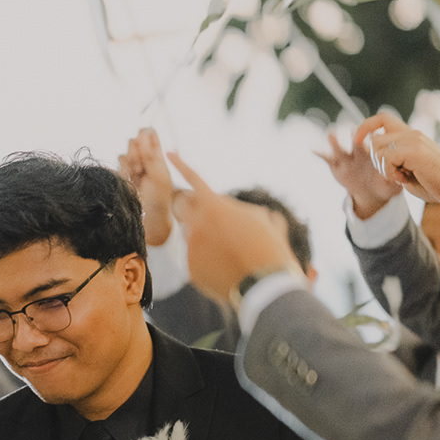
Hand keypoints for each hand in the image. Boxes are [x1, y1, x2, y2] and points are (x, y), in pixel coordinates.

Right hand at [118, 128, 177, 246]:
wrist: (146, 216)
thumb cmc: (159, 197)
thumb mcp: (159, 175)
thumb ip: (151, 155)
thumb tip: (142, 135)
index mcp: (158, 155)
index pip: (150, 134)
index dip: (145, 135)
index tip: (145, 145)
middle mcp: (145, 158)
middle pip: (135, 140)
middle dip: (138, 150)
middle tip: (143, 165)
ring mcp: (132, 165)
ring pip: (127, 150)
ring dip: (132, 160)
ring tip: (138, 174)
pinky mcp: (122, 172)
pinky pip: (120, 160)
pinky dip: (125, 167)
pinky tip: (131, 177)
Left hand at [167, 153, 299, 301]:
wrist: (266, 286)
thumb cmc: (270, 249)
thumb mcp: (262, 220)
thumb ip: (241, 210)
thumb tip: (235, 211)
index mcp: (214, 206)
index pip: (193, 178)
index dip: (180, 164)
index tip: (169, 153)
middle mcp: (197, 223)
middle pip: (181, 206)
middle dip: (190, 206)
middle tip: (206, 215)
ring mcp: (190, 246)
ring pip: (189, 234)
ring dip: (204, 237)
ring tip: (229, 251)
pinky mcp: (189, 268)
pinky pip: (193, 257)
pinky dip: (206, 260)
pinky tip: (226, 268)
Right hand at [316, 127, 401, 219]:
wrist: (371, 192)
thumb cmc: (386, 184)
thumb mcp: (394, 184)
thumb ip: (396, 180)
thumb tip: (399, 178)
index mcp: (376, 154)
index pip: (375, 142)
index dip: (374, 140)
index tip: (373, 136)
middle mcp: (360, 153)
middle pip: (357, 141)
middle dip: (355, 134)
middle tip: (353, 128)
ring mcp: (347, 159)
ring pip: (341, 149)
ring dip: (336, 141)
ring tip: (331, 133)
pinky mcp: (336, 166)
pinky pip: (327, 159)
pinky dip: (320, 153)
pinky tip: (314, 149)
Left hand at [355, 113, 439, 213]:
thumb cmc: (434, 184)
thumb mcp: (406, 169)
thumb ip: (390, 157)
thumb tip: (366, 146)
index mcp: (411, 136)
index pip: (383, 118)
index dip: (366, 126)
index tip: (356, 140)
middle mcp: (412, 133)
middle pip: (374, 140)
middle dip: (377, 161)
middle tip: (396, 174)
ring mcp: (414, 139)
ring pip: (377, 149)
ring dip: (384, 168)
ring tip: (403, 176)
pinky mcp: (415, 150)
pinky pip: (386, 158)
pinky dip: (389, 173)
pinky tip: (404, 179)